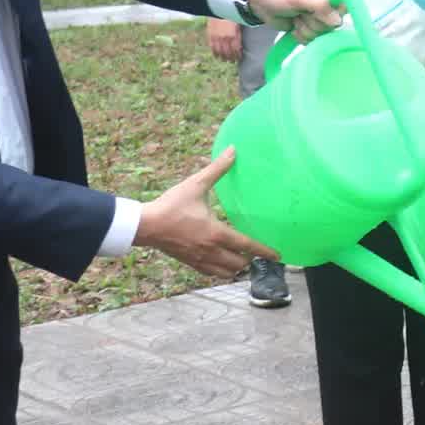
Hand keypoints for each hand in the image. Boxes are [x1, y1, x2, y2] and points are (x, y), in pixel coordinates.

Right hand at [135, 147, 278, 279]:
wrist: (146, 225)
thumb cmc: (171, 204)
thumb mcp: (196, 184)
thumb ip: (217, 169)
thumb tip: (233, 150)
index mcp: (216, 232)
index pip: (247, 245)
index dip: (264, 251)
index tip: (278, 256)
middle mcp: (211, 250)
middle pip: (239, 264)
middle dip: (250, 260)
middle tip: (255, 252)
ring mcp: (200, 259)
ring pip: (226, 272)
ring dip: (236, 267)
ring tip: (241, 258)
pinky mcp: (190, 263)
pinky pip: (211, 274)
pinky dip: (221, 271)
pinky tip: (221, 262)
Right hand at [206, 17, 242, 62]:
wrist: (218, 8)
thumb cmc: (230, 17)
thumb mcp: (238, 26)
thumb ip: (238, 37)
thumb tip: (239, 47)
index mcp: (233, 36)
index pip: (236, 51)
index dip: (237, 56)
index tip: (238, 58)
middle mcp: (225, 38)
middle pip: (228, 53)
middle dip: (231, 59)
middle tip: (232, 61)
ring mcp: (217, 38)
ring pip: (220, 52)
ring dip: (223, 58)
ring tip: (225, 60)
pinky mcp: (210, 36)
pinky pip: (212, 48)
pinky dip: (215, 53)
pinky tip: (217, 56)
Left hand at [247, 0, 342, 40]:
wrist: (257, 2)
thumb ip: (319, 6)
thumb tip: (337, 21)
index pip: (346, 1)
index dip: (336, 10)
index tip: (321, 12)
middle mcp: (327, 1)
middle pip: (335, 21)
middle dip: (316, 21)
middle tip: (301, 13)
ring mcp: (320, 16)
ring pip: (324, 32)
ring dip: (307, 28)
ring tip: (295, 18)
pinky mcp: (311, 27)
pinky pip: (315, 39)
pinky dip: (302, 35)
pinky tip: (294, 26)